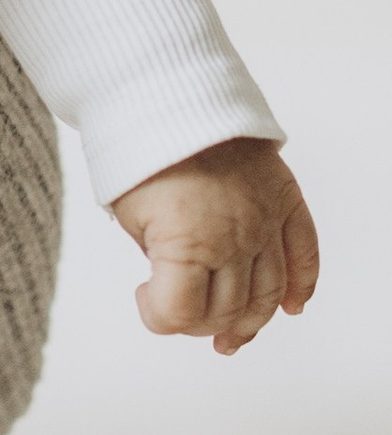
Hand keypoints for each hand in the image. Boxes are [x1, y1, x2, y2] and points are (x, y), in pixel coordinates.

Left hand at [109, 135, 318, 352]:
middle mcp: (234, 239)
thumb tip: (176, 287)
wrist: (174, 97)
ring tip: (230, 337)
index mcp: (186, 244)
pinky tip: (291, 307)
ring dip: (250, 323)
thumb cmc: (143, 155)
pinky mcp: (286, 201)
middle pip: (226, 310)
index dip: (156, 317)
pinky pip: (304, 254)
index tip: (143, 296)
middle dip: (200, 323)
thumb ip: (158, 259)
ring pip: (268, 294)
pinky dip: (302, 285)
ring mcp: (265, 222)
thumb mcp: (131, 215)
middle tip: (183, 315)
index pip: (179, 312)